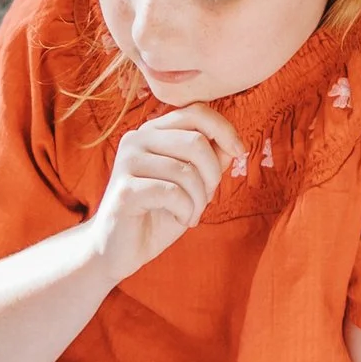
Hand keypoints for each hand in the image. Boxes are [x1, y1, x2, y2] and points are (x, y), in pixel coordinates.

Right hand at [91, 103, 244, 278]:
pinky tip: (179, 220)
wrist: (120, 250)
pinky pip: (172, 193)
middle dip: (212, 175)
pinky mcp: (124, 189)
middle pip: (196, 141)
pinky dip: (185, 211)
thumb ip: (210, 161)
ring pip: (185, 170)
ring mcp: (127, 161)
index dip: (224, 129)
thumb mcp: (193, 185)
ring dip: (199, 200)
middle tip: (204, 199)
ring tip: (190, 215)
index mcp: (153, 132)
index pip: (196, 112)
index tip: (240, 152)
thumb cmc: (158, 214)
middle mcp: (137, 139)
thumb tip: (233, 145)